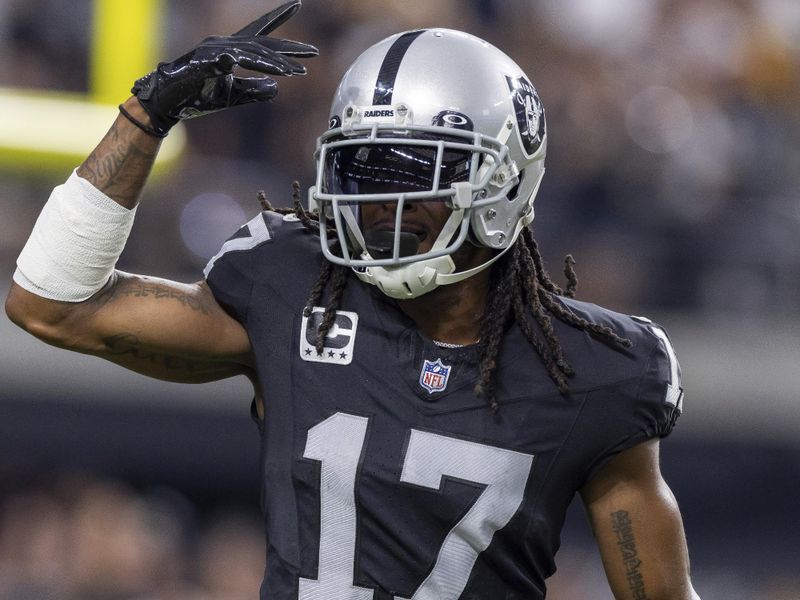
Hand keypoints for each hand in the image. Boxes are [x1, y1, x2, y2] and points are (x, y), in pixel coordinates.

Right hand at [130, 0, 316, 135]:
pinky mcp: (210, 60)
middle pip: (263, 41)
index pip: (258, 32)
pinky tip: (280, 72)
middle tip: (314, 52)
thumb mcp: (233, 96)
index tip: (297, 6)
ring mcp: (216, 49)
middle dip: (290, 48)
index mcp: (230, 49)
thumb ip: (254, 91)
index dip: (278, 19)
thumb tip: (276, 88)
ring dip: (279, 62)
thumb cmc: (197, 97)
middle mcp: (224, 43)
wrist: (168, 102)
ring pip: (255, 52)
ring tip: (299, 71)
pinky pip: (241, 61)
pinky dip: (262, 65)